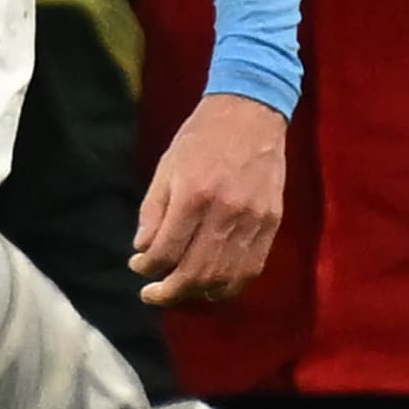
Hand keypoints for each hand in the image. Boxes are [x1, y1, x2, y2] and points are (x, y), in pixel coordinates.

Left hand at [131, 93, 286, 306]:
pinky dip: (228, 285)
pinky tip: (210, 286)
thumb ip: (153, 212)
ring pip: (224, 277)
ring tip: (179, 292)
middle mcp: (225, 211)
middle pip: (196, 272)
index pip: (167, 250)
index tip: (137, 267)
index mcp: (194, 194)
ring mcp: (253, 220)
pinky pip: (251, 268)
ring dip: (197, 293)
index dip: (148, 268)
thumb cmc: (201, 139)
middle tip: (152, 295)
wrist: (250, 113)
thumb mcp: (166, 167)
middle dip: (169, 292)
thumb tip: (143, 251)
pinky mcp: (271, 223)